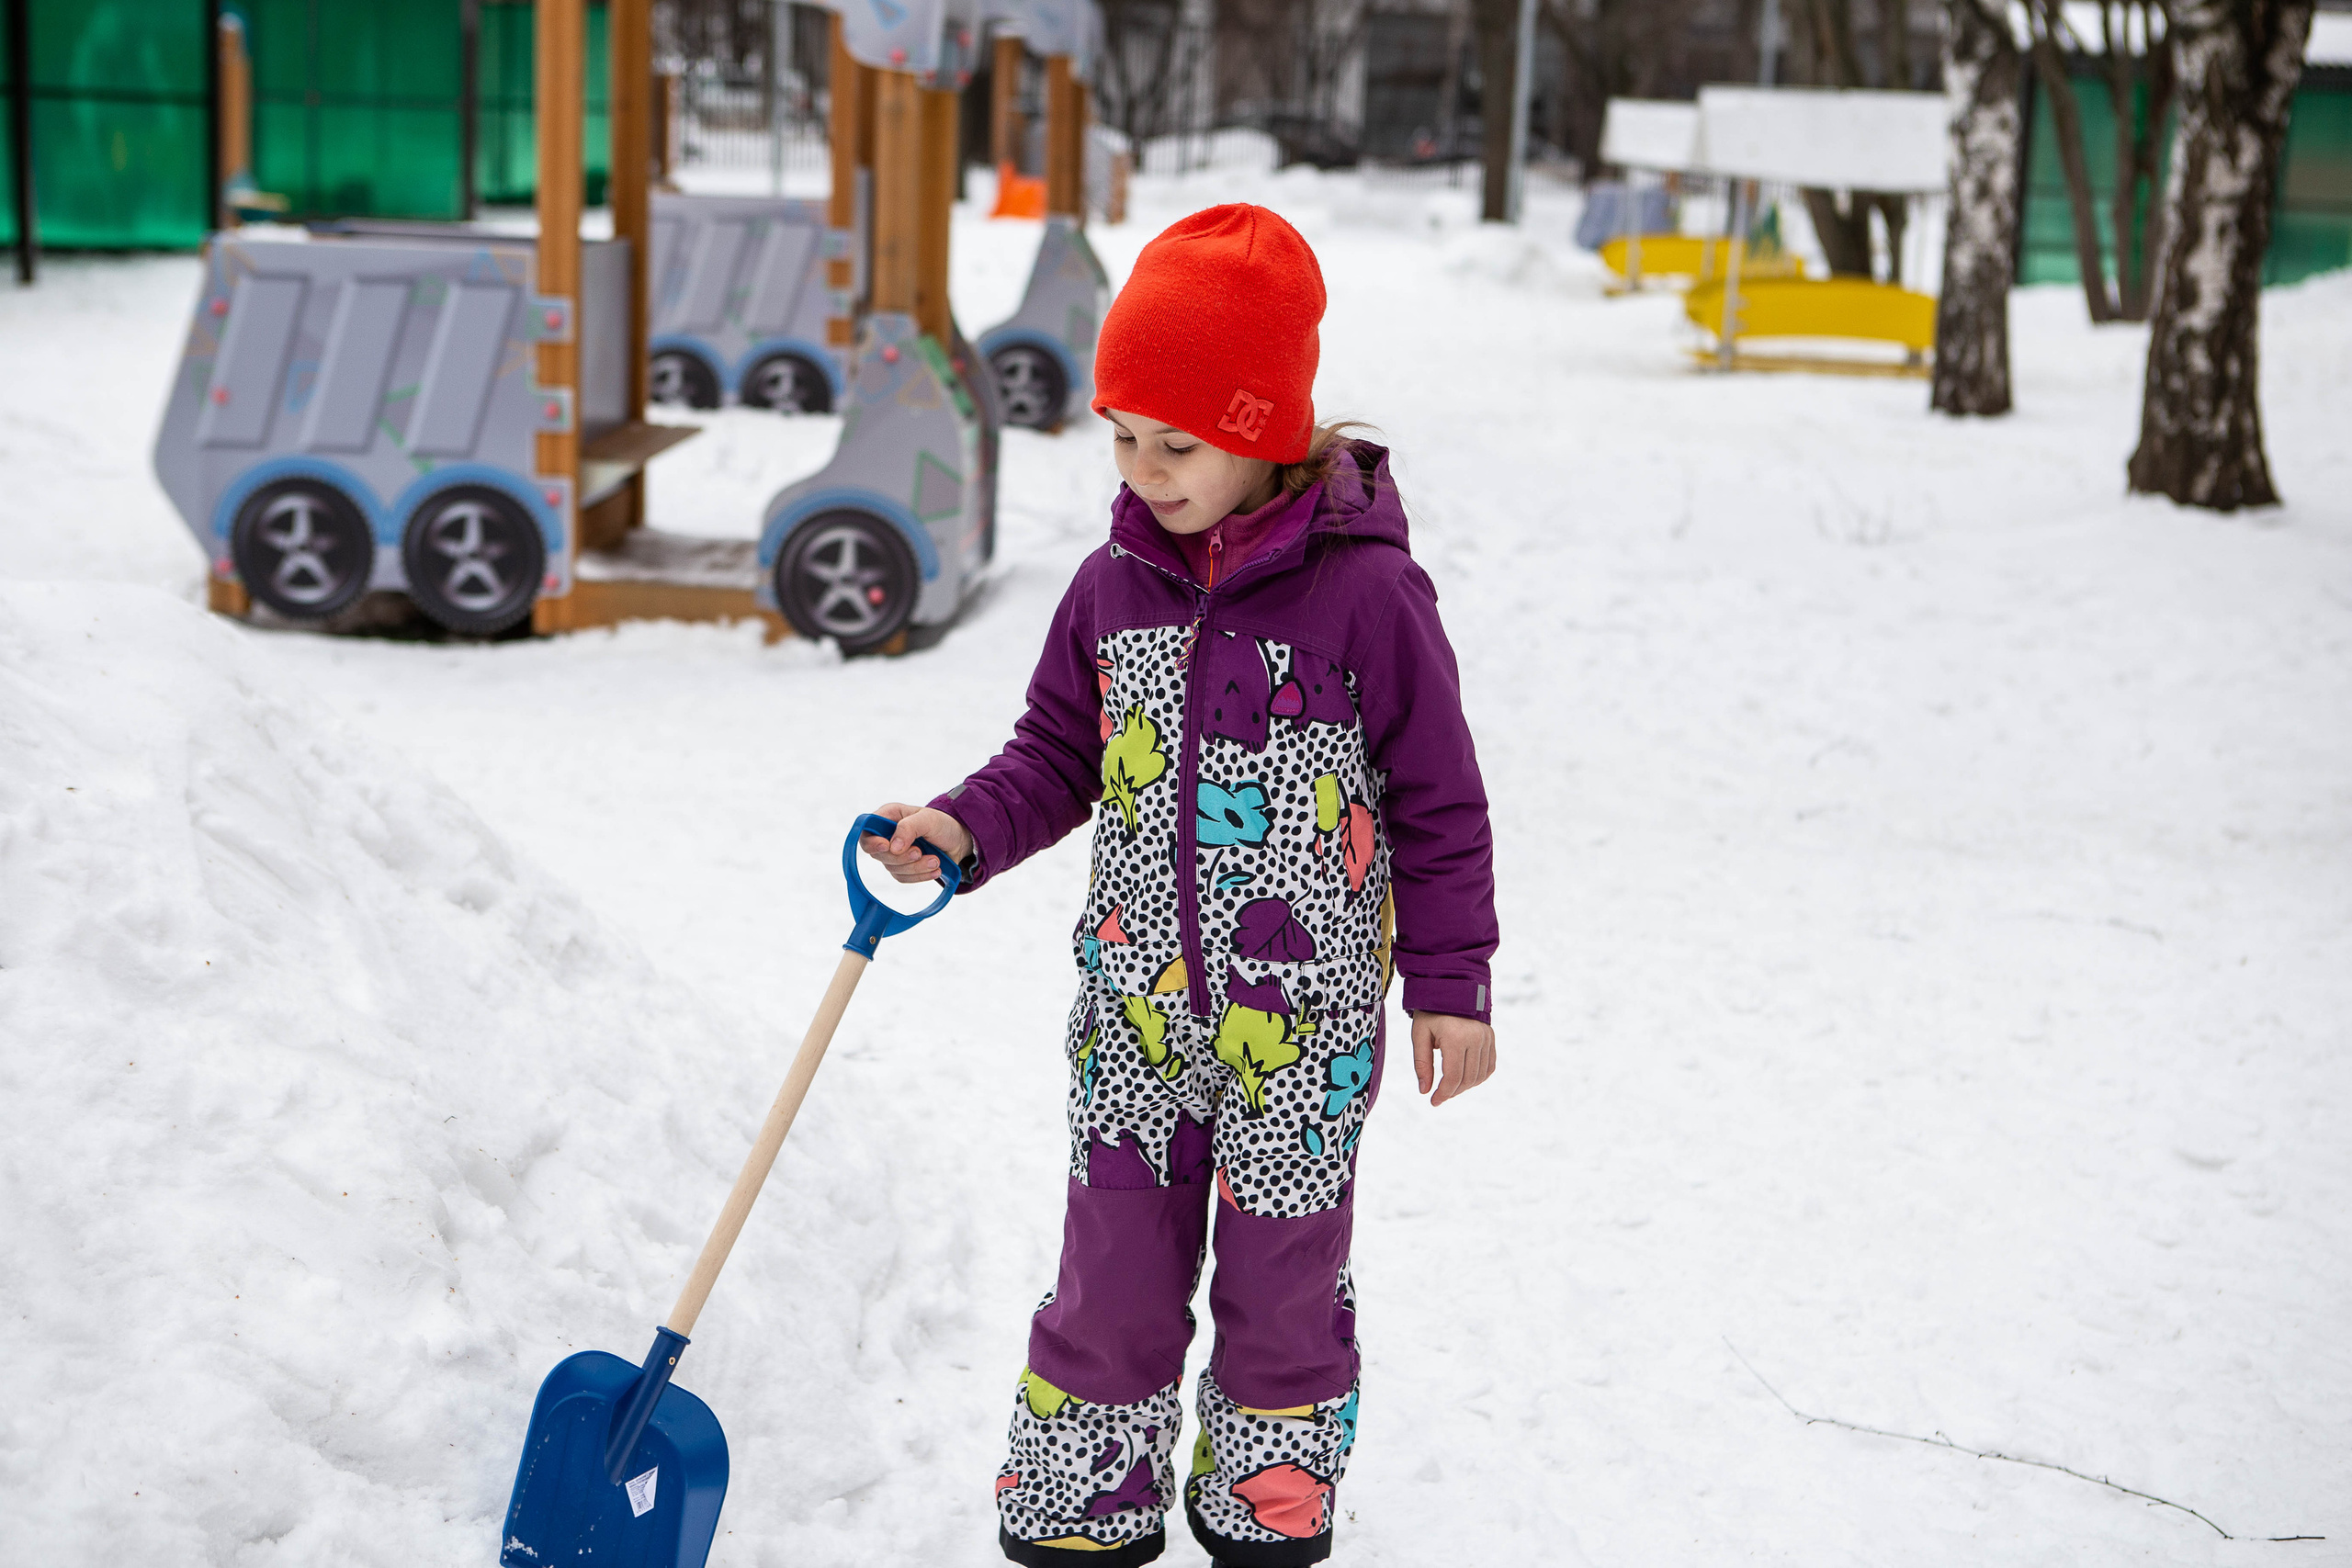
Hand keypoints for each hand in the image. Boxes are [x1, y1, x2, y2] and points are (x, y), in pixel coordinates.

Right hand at [859, 802, 973, 885]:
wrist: (958, 841)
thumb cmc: (942, 824)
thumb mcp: (928, 819)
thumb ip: (909, 828)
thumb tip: (892, 847)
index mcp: (888, 816)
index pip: (867, 831)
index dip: (872, 842)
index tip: (887, 846)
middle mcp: (887, 835)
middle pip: (879, 854)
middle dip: (901, 857)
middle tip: (920, 852)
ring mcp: (894, 853)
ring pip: (893, 868)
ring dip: (916, 867)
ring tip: (936, 860)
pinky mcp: (903, 868)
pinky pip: (904, 878)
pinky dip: (920, 875)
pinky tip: (935, 869)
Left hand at [1413, 1012, 1495, 1106]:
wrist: (1451, 987)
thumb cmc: (1431, 1011)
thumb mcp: (1419, 1035)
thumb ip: (1421, 1064)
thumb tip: (1424, 1091)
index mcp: (1455, 1037)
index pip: (1453, 1077)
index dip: (1443, 1093)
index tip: (1434, 1101)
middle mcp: (1475, 1038)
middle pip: (1467, 1079)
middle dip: (1452, 1092)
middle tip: (1439, 1095)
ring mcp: (1486, 1037)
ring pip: (1480, 1075)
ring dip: (1465, 1086)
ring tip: (1450, 1086)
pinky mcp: (1491, 1037)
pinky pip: (1489, 1066)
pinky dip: (1478, 1077)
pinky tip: (1464, 1078)